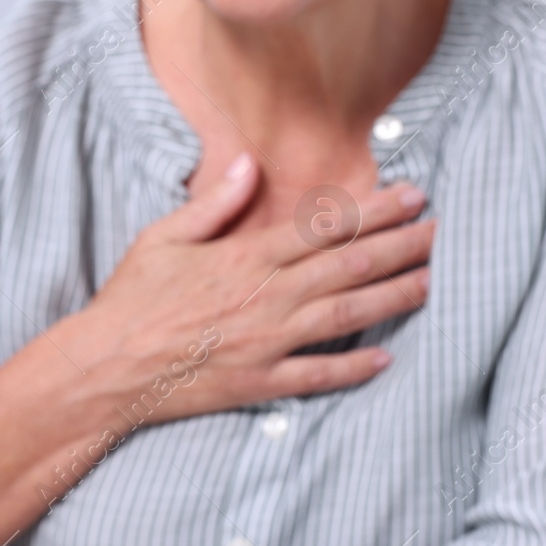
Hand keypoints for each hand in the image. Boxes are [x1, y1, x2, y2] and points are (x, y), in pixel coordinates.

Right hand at [55, 153, 433, 422]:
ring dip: (392, 298)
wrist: (106, 367)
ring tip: (430, 283)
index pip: (324, 227)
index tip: (411, 196)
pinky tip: (385, 359)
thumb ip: (214, 201)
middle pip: (347, 267)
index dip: (374, 210)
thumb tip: (250, 162)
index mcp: (244, 257)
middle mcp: (265, 298)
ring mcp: (265, 343)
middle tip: (439, 231)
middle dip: (400, 246)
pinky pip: (316, 376)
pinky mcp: (259, 383)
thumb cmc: (131, 300)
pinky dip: (353, 369)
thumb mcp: (164, 237)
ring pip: (345, 317)